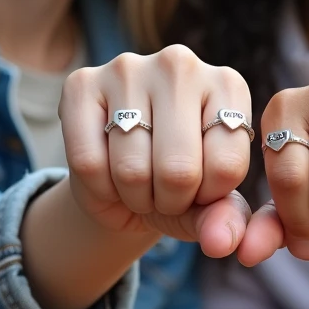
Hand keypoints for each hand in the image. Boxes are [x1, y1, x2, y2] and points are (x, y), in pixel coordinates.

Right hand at [59, 44, 253, 257]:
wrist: (124, 176)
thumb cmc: (179, 183)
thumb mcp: (209, 204)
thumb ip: (227, 221)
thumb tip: (221, 243)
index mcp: (227, 85)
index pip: (227, 165)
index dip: (208, 197)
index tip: (199, 186)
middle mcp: (180, 65)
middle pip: (178, 169)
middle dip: (169, 202)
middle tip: (163, 190)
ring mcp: (128, 68)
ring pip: (131, 169)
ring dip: (134, 196)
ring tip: (138, 180)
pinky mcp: (81, 83)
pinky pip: (88, 162)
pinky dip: (98, 188)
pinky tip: (107, 173)